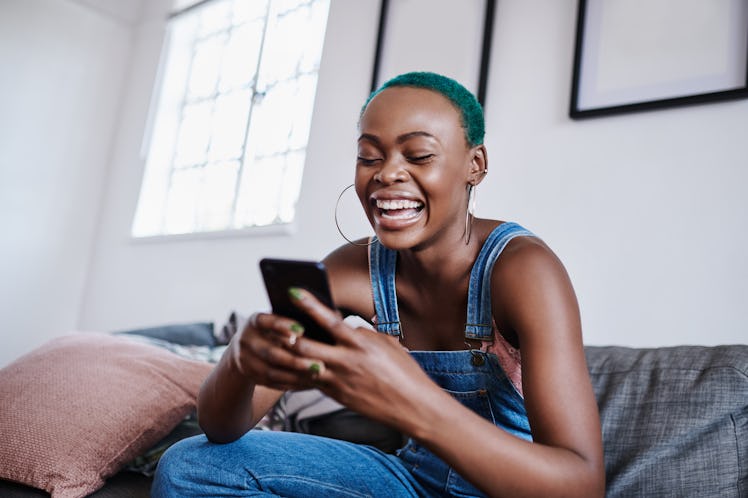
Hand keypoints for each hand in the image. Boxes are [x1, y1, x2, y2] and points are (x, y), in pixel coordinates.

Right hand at [229, 310, 322, 391]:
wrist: (250, 349)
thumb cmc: (277, 329)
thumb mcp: (281, 319)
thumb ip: (300, 316)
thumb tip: (334, 313)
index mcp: (255, 321)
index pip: (267, 321)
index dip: (283, 326)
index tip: (302, 330)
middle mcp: (246, 340)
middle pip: (271, 353)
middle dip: (296, 360)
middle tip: (320, 364)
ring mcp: (246, 360)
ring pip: (273, 371)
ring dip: (297, 375)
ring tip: (318, 375)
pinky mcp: (252, 376)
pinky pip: (274, 383)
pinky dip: (294, 383)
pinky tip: (311, 383)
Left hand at [287, 288, 447, 430]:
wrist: (413, 405)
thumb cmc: (404, 372)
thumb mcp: (386, 344)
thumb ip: (363, 333)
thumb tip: (346, 327)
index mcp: (360, 344)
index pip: (329, 320)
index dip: (309, 305)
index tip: (293, 291)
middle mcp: (346, 361)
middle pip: (306, 345)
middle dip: (287, 333)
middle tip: (272, 321)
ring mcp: (339, 381)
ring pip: (302, 365)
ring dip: (286, 354)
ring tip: (274, 342)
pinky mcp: (336, 395)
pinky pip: (311, 382)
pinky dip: (298, 372)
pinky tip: (289, 364)